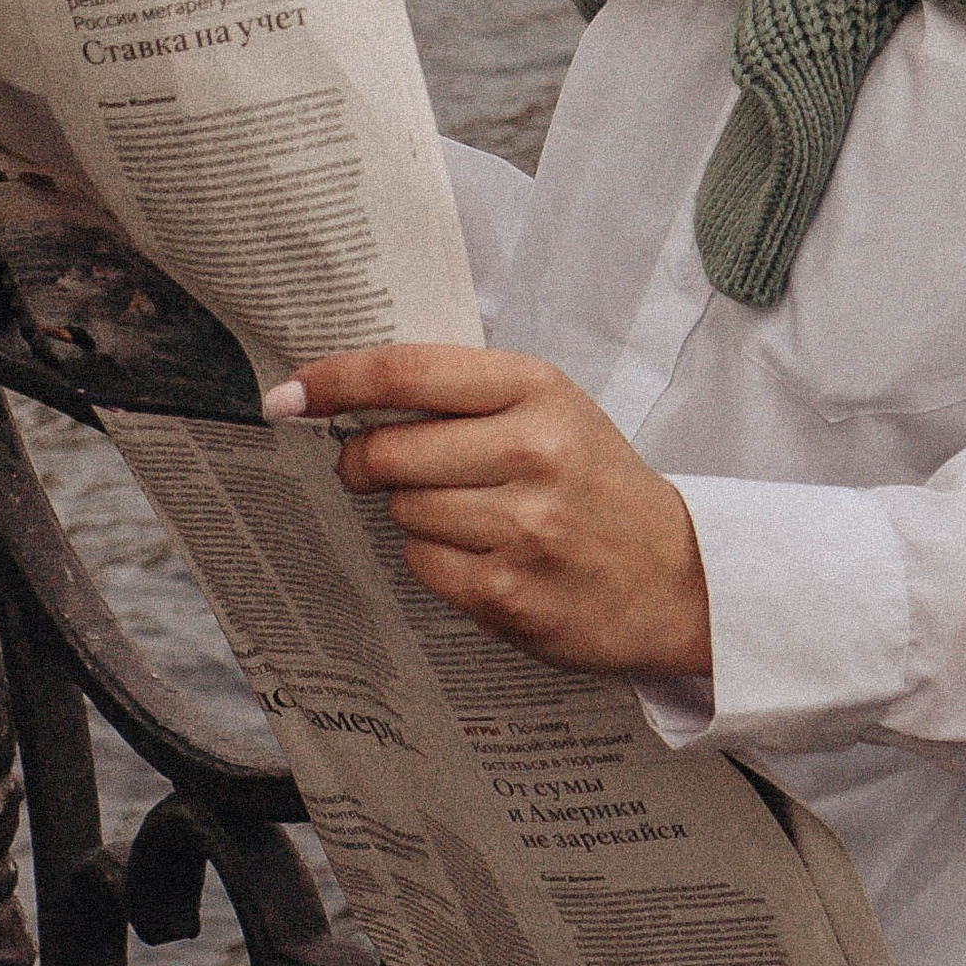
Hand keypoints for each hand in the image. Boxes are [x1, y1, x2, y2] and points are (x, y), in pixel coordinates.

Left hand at [267, 345, 712, 680]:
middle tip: (367, 464)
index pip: (407, 373)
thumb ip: (467, 396)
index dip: (335, 380)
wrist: (677, 575)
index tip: (288, 394)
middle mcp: (530, 451)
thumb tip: (353, 396)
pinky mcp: (507, 592)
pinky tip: (477, 553)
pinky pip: (422, 566)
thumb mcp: (553, 410)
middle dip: (362, 459)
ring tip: (464, 512)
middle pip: (388, 450)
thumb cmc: (600, 482)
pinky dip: (432, 559)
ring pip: (402, 511)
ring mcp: (520, 526)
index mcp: (537, 389)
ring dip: (410, 512)